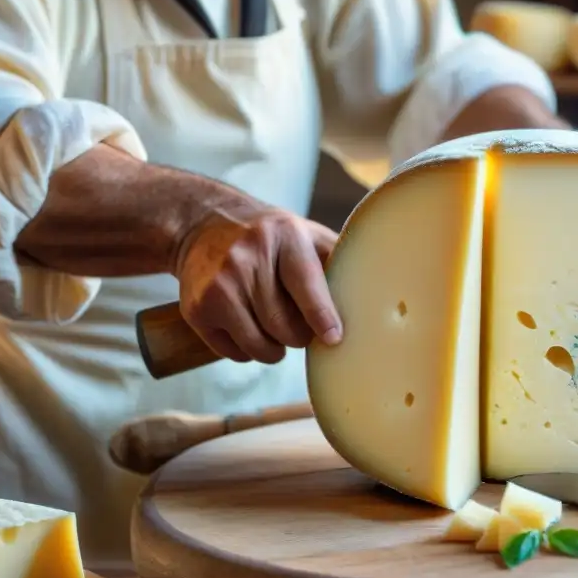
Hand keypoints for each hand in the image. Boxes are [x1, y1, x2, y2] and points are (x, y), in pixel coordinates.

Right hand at [173, 206, 341, 363]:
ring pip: (261, 346)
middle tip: (300, 326)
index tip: (334, 338)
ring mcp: (219, 284)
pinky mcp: (198, 309)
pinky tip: (248, 327)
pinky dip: (248, 351)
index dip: (321, 315)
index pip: (306, 283)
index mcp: (284, 236)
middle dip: (299, 335)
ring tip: (275, 328)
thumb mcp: (305, 234)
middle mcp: (248, 257)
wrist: (202, 224)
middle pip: (285, 326)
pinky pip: (235, 353)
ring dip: (274, 349)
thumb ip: (337, 259)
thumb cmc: (270, 237)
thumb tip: (379, 294)